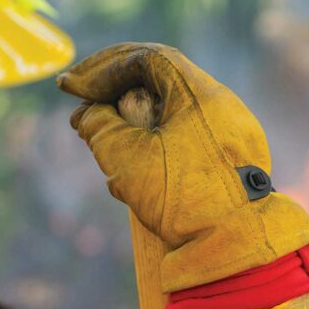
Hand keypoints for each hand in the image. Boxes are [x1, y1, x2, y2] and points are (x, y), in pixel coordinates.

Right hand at [59, 42, 308, 292]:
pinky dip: (153, 149)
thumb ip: (99, 126)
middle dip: (114, 95)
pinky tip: (129, 180)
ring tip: (101, 144)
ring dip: (130, 126)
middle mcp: (222, 107)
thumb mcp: (126, 158)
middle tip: (82, 106)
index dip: (102, 69)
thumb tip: (90, 115)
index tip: (71, 89)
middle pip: (159, 84)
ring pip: (170, 116)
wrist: (236, 248)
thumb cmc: (183, 199)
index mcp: (201, 94)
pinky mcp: (230, 165)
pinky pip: (186, 143)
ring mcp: (230, 136)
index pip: (146, 59)